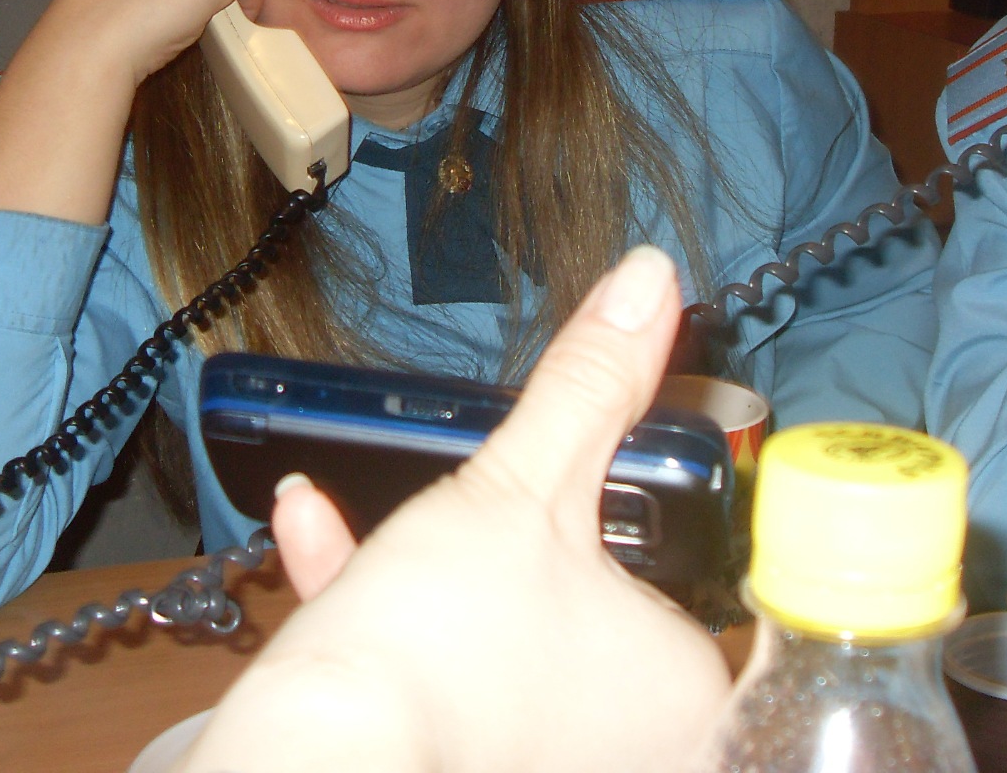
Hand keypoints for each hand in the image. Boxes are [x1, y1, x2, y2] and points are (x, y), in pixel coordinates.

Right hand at [176, 246, 733, 772]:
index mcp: (685, 688)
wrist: (314, 760)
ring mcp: (546, 761)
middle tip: (489, 494)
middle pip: (588, 603)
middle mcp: (633, 745)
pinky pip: (435, 678)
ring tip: (388, 506)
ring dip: (433, 557)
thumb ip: (592, 384)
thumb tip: (650, 281)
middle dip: (514, 533)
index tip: (586, 480)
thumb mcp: (524, 482)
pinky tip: (316, 532)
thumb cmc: (438, 648)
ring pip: (499, 635)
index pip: (691, 575)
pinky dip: (384, 608)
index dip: (635, 511)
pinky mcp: (456, 760)